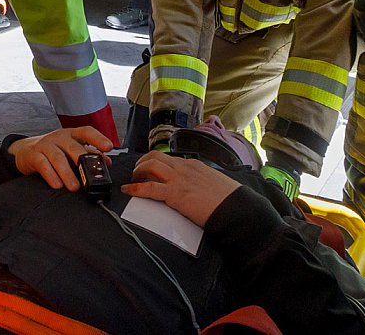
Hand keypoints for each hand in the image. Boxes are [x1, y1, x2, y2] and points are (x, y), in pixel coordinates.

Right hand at [8, 127, 113, 190]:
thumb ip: (89, 154)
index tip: (108, 147)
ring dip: (67, 173)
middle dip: (83, 161)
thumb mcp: (71, 149)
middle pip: (73, 146)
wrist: (25, 150)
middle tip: (90, 176)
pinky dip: (51, 175)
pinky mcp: (33, 155)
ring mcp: (45, 145)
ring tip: (74, 186)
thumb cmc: (53, 150)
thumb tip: (106, 162)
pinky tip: (57, 184)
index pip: (86, 132)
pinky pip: (43, 165)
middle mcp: (59, 137)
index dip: (98, 138)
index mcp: (71, 134)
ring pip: (58, 158)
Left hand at [121, 150, 239, 225]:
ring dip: (137, 171)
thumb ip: (203, 181)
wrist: (236, 209)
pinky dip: (135, 188)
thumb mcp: (215, 182)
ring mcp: (178, 179)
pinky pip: (148, 188)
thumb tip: (199, 186)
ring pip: (150, 166)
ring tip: (132, 179)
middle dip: (142, 162)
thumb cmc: (229, 199)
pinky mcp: (175, 194)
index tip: (150, 168)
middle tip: (137, 171)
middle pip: (156, 157)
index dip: (157, 162)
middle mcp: (184, 168)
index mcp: (194, 165)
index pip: (170, 159)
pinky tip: (128, 190)